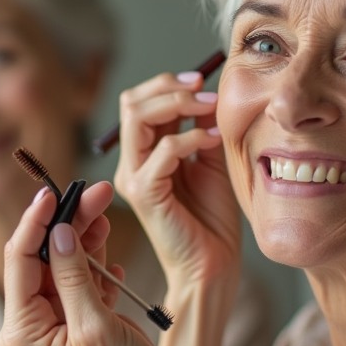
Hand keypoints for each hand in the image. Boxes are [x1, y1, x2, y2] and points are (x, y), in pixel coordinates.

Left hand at [0, 182, 184, 345]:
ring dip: (85, 241)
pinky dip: (96, 270)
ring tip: (107, 216)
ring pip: (64, 269)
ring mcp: (54, 331)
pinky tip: (113, 263)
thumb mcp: (98, 326)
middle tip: (98, 193)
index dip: (37, 221)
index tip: (56, 190)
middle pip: (43, 259)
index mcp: (22, 331)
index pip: (19, 260)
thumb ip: (74, 275)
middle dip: (68, 224)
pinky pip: (81, 288)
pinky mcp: (78, 332)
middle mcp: (30, 330)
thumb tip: (60, 231)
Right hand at [114, 71, 240, 288]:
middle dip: (169, 87)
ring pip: (137, 117)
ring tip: (208, 107)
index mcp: (144, 154)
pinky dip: (190, 137)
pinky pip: (162, 150)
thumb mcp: (211, 162)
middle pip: (132, 102)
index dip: (168, 84)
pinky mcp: (145, 194)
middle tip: (203, 89)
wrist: (213, 265)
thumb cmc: (212, 220)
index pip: (141, 102)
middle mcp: (132, 163)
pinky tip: (213, 140)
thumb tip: (208, 92)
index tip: (202, 80)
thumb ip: (204, 129)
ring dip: (177, 103)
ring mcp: (134, 178)